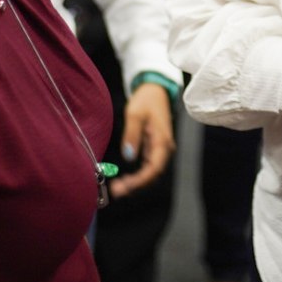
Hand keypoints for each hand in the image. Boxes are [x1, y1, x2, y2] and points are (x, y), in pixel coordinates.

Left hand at [109, 83, 175, 199]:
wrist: (155, 90)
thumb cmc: (146, 99)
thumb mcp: (135, 114)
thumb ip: (132, 135)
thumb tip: (128, 157)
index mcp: (162, 140)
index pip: (154, 168)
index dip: (140, 180)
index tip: (125, 186)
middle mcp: (165, 148)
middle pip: (153, 174)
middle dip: (136, 185)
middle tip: (116, 191)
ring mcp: (160, 149)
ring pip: (151, 173)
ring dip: (136, 183)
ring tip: (117, 188)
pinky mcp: (154, 149)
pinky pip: (148, 167)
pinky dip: (138, 176)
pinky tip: (125, 180)